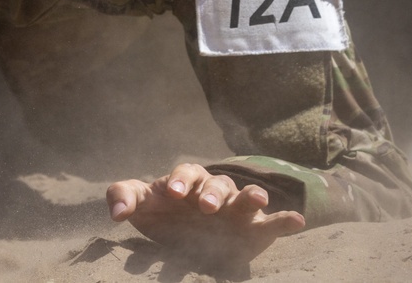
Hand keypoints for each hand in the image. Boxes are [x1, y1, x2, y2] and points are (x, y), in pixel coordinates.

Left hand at [106, 163, 304, 266]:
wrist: (186, 238)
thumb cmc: (162, 215)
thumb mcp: (140, 206)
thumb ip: (123, 198)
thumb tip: (114, 211)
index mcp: (186, 182)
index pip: (184, 174)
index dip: (179, 181)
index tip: (171, 192)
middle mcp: (214, 191)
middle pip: (216, 185)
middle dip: (212, 193)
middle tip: (205, 206)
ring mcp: (236, 210)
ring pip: (246, 198)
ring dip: (251, 197)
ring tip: (258, 200)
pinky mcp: (255, 231)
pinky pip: (272, 223)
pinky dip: (285, 220)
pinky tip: (296, 220)